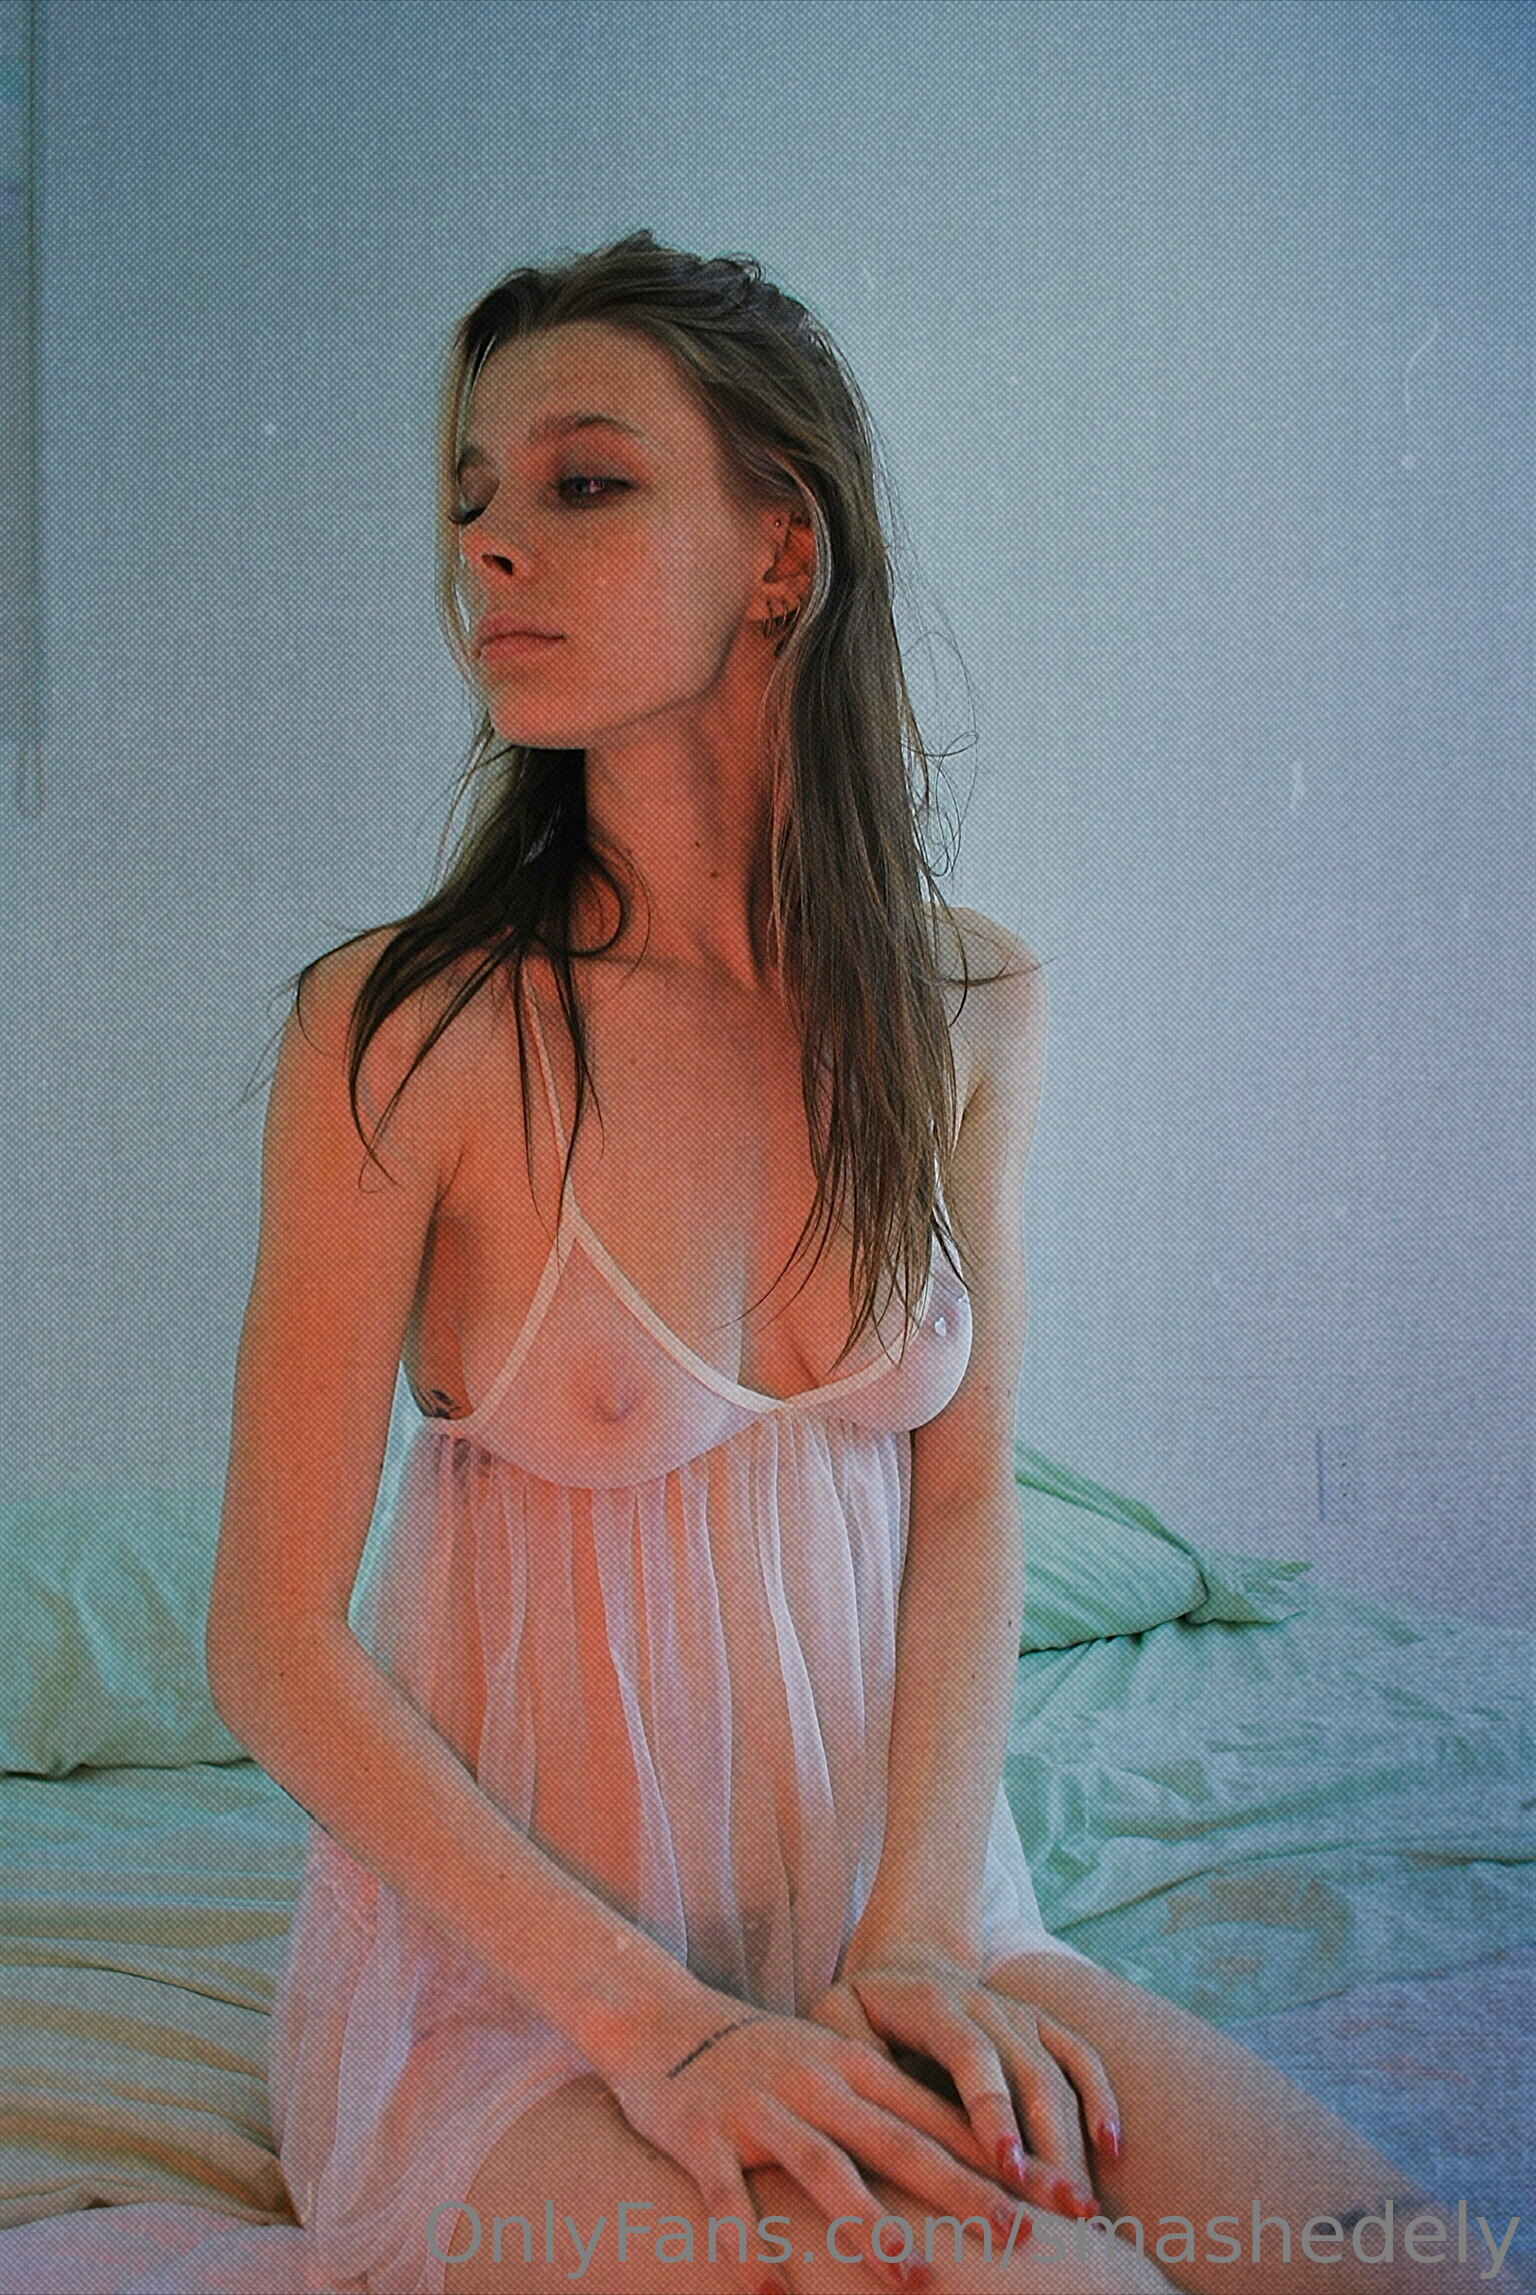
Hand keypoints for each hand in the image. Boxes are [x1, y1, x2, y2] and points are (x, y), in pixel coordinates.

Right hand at [606, 1989, 1030, 2294]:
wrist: (661, 2019)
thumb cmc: (762, 2054)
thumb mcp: (832, 2063)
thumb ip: (888, 2102)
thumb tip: (968, 2153)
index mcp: (851, 2066)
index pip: (935, 2114)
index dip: (993, 2155)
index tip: (1051, 2194)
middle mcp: (813, 2083)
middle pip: (896, 2141)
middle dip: (960, 2189)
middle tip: (1016, 2235)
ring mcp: (758, 2108)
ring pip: (823, 2168)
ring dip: (870, 2225)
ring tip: (914, 2276)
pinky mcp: (702, 2135)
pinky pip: (727, 2197)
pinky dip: (748, 2244)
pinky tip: (770, 2294)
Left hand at [813, 1954, 1119, 2220]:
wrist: (902, 1966)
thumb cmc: (860, 2011)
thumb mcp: (836, 2018)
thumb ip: (847, 2056)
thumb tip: (860, 2107)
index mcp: (936, 2005)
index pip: (971, 2055)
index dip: (991, 2109)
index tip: (1007, 2166)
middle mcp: (986, 2004)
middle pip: (1029, 2074)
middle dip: (1046, 2146)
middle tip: (1057, 2213)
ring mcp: (1019, 2013)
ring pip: (1059, 2075)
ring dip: (1074, 2141)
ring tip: (1080, 2205)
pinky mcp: (1041, 2025)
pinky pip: (1082, 2056)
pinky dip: (1101, 2097)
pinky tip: (1110, 2147)